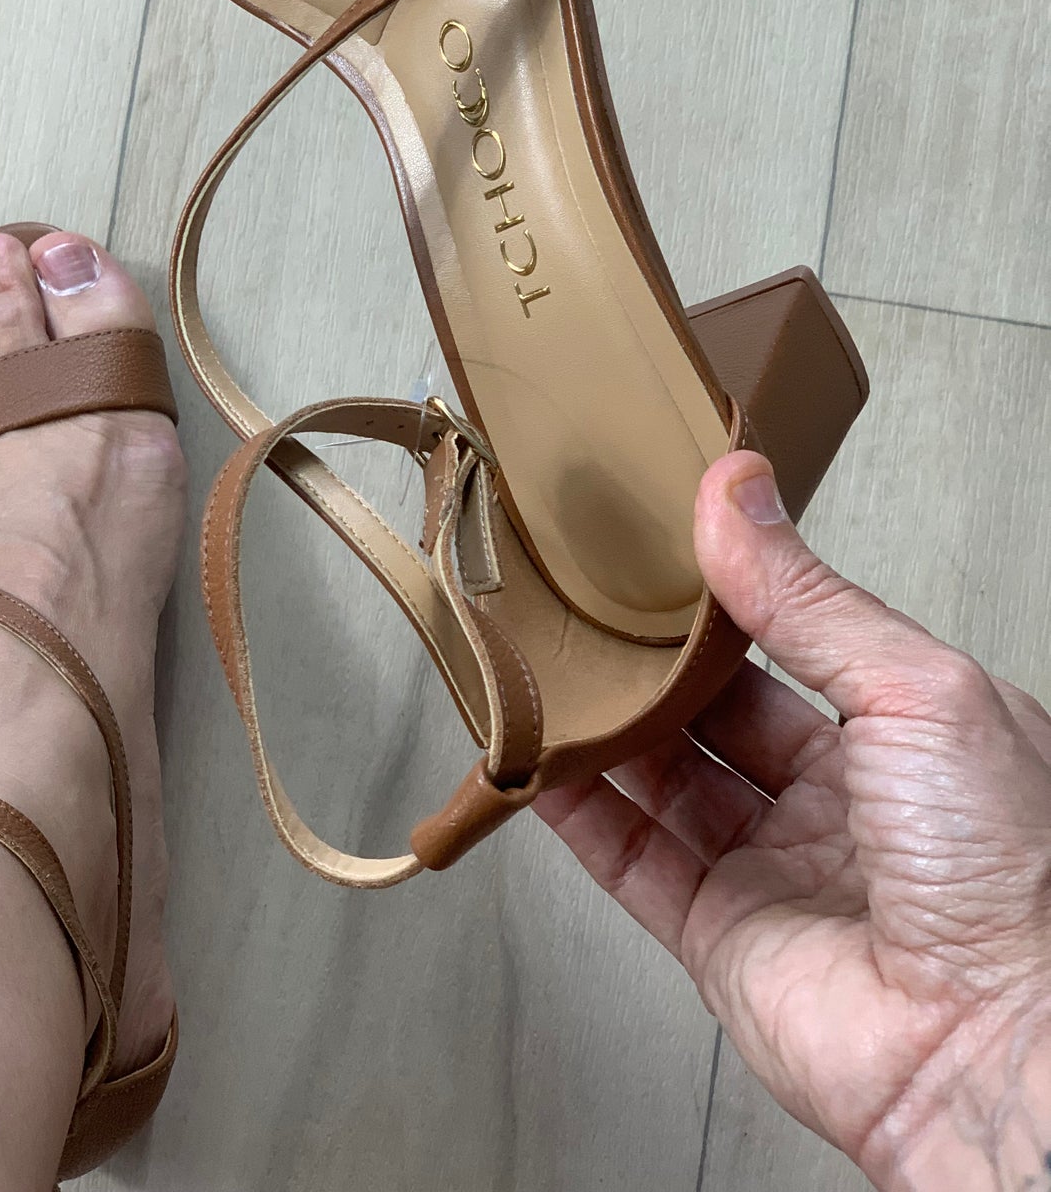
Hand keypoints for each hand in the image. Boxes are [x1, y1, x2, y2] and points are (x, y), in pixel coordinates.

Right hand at [537, 452, 1050, 1191]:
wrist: (996, 1046)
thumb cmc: (1011, 876)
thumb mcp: (915, 687)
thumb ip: (807, 597)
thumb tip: (738, 496)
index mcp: (910, 732)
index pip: (797, 639)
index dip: (730, 593)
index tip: (663, 542)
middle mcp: (844, 801)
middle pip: (719, 710)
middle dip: (657, 659)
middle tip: (592, 600)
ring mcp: (778, 870)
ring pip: (666, 779)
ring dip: (608, 727)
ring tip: (549, 663)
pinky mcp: (720, 936)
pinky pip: (630, 858)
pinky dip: (576, 810)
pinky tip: (539, 760)